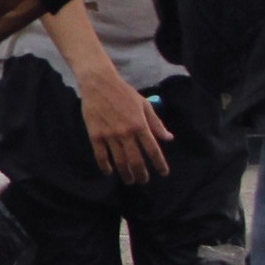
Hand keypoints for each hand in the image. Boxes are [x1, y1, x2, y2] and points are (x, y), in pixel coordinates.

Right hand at [78, 63, 174, 183]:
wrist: (99, 83)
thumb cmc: (123, 92)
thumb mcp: (144, 104)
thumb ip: (156, 123)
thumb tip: (169, 138)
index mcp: (140, 124)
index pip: (153, 149)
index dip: (159, 164)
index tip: (163, 173)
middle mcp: (127, 133)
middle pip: (136, 160)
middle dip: (141, 174)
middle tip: (143, 180)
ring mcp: (110, 135)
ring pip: (120, 161)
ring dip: (126, 174)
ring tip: (129, 180)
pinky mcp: (95, 135)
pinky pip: (101, 156)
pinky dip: (105, 166)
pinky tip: (109, 172)